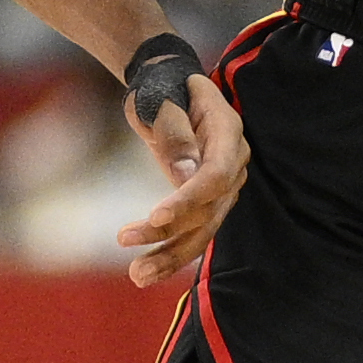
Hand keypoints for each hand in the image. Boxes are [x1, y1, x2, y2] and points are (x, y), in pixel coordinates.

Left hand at [116, 72, 247, 287]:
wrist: (169, 86)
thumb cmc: (161, 88)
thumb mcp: (159, 100)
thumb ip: (174, 133)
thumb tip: (186, 177)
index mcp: (227, 131)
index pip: (216, 175)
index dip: (189, 200)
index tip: (154, 218)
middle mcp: (234, 162)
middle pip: (209, 209)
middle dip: (171, 235)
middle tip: (128, 245)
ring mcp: (223, 186)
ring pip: (203, 230)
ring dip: (170, 256)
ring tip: (137, 276)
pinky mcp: (207, 201)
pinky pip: (193, 231)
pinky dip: (170, 253)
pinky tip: (145, 273)